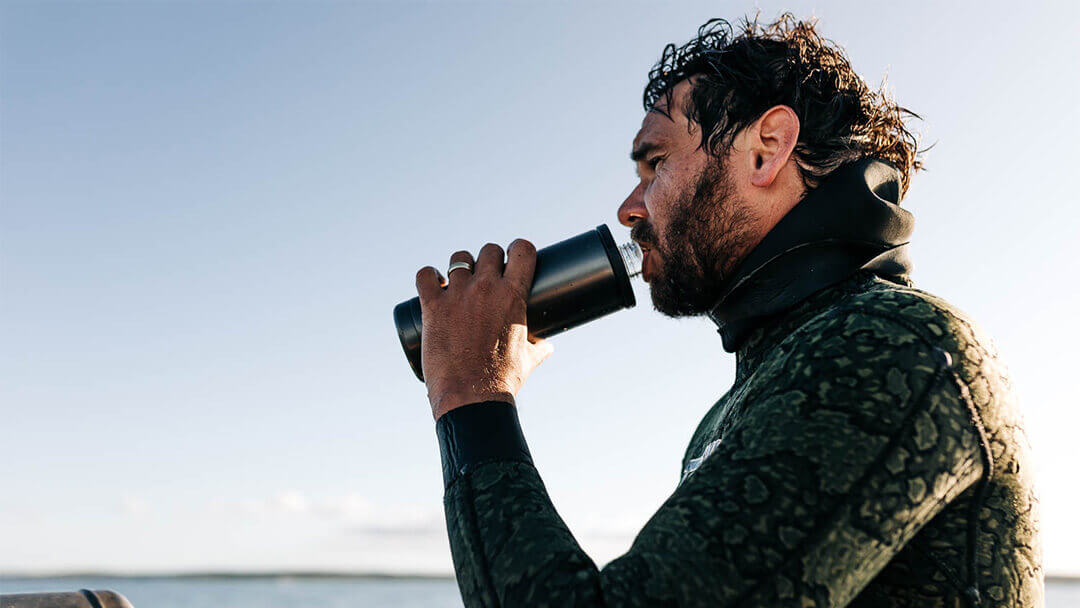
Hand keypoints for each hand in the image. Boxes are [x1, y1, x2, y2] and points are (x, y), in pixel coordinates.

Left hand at [415, 239, 553, 419]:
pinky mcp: (433, 306)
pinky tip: (432, 283)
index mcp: (513, 296)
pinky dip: (428, 277)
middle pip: (489, 250)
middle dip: (489, 259)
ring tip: (458, 280)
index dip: (518, 249)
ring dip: (460, 265)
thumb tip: (547, 346)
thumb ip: (539, 348)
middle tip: (486, 274)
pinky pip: (425, 275)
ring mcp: (457, 295)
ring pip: (459, 257)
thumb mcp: (528, 360)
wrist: (472, 396)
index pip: (522, 250)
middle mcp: (486, 288)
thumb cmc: (503, 380)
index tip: (513, 257)